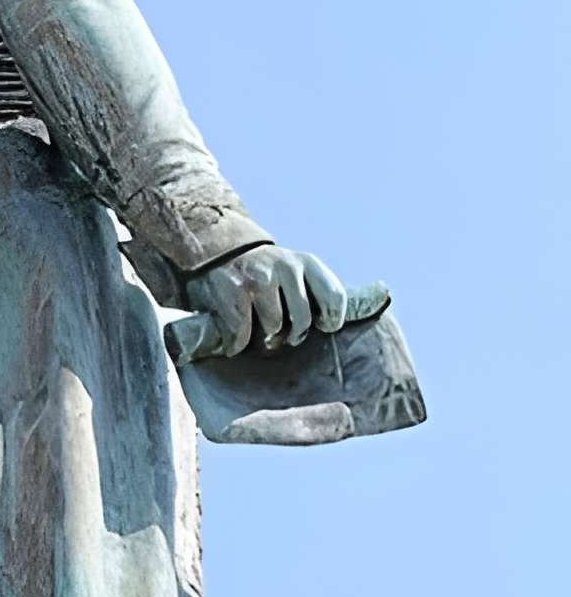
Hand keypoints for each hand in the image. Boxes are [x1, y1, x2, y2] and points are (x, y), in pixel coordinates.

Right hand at [185, 246, 348, 357]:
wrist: (214, 253)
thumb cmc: (263, 275)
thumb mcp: (295, 273)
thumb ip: (322, 289)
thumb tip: (381, 297)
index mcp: (306, 262)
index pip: (335, 298)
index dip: (330, 321)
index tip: (319, 328)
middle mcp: (285, 265)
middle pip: (302, 320)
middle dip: (292, 336)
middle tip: (281, 337)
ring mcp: (259, 277)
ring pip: (273, 328)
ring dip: (263, 338)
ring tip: (256, 331)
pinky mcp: (234, 290)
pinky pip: (243, 334)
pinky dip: (236, 343)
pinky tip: (233, 337)